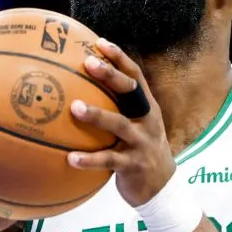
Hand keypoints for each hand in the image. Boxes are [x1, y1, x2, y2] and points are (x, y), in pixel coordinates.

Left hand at [66, 39, 175, 206]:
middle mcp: (147, 121)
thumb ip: (118, 109)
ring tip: (74, 107)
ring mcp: (141, 143)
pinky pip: (109, 160)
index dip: (119, 58)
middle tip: (88, 63)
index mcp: (147, 108)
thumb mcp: (136, 126)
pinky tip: (69, 158)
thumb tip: (81, 89)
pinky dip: (89, 159)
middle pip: (131, 92)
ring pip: (119, 124)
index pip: (135, 76)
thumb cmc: (140, 151)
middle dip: (111, 76)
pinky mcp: (133, 166)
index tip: (99, 42)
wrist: (162, 188)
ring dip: (97, 115)